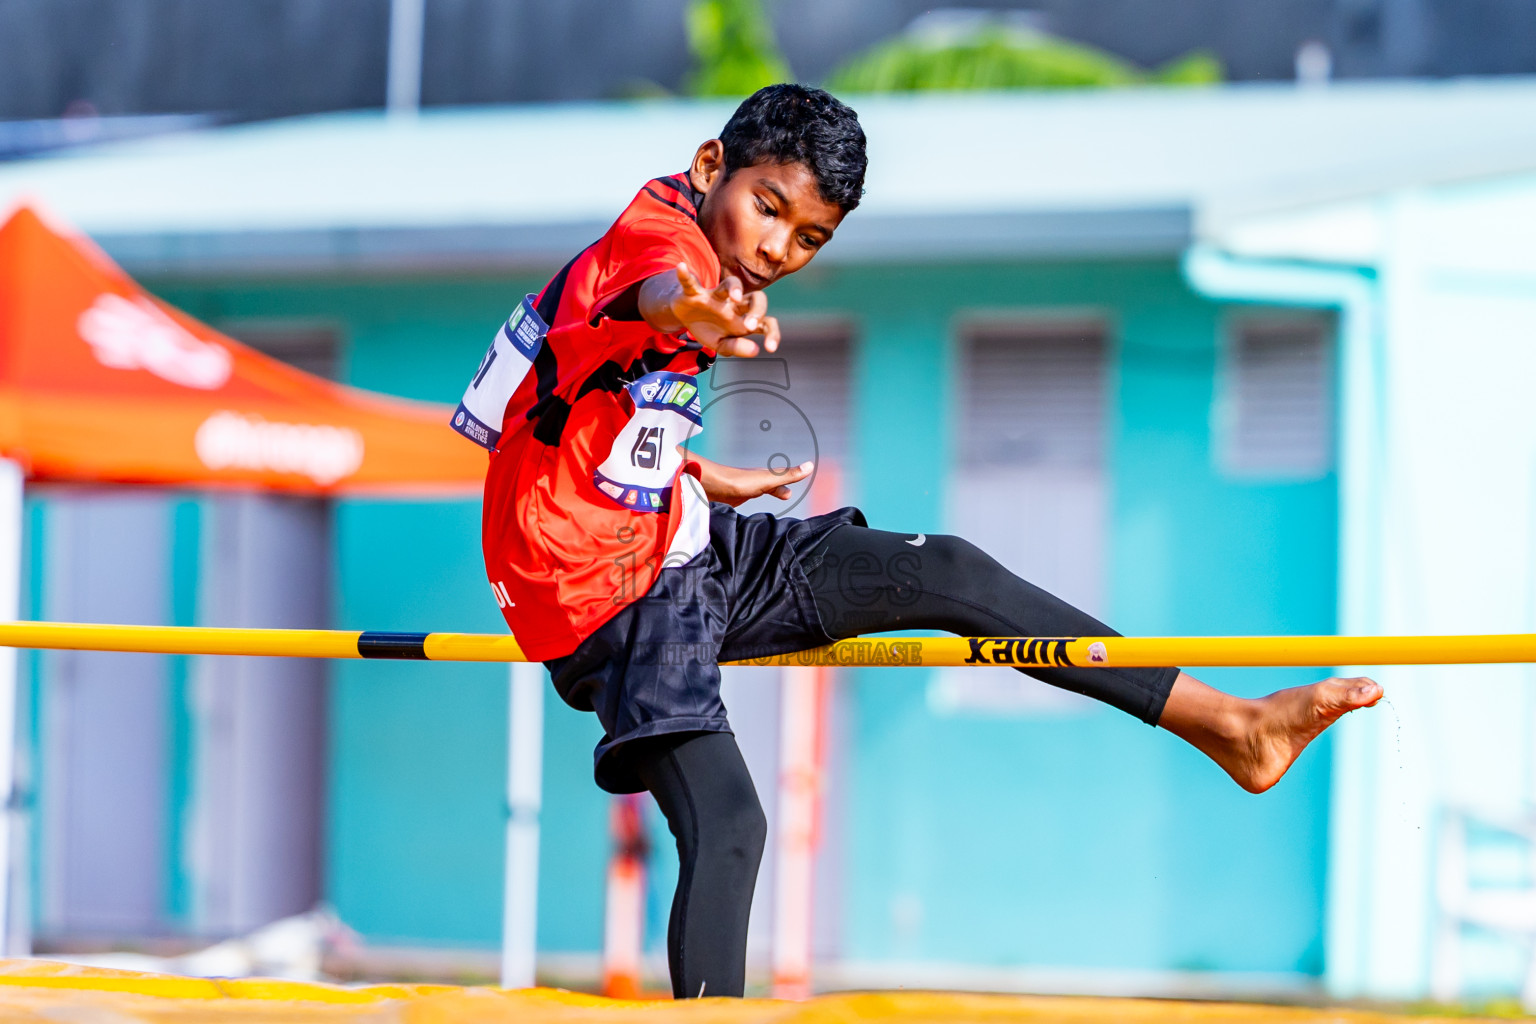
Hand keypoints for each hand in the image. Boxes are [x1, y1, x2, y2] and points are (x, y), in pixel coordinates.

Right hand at [645, 263, 780, 357]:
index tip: (770, 348)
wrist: (686, 317)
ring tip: (735, 297)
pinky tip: (682, 267)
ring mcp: (715, 295)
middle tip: (749, 326)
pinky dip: (686, 275)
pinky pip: (691, 282)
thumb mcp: (722, 344)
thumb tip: (755, 350)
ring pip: (731, 283)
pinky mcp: (694, 292)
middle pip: (756, 297)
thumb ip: (737, 347)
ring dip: (734, 288)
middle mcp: (734, 304)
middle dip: (757, 310)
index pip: (766, 322)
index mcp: (744, 318)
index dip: (772, 333)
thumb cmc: (709, 329)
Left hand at [690, 454, 811, 505]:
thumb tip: (811, 466)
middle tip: (787, 495)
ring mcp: (741, 489)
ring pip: (756, 492)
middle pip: (769, 485)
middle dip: (778, 489)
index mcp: (764, 477)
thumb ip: (787, 475)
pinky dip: (750, 502)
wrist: (709, 485)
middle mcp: (753, 482)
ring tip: (765, 502)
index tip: (798, 485)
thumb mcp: (768, 480)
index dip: (790, 481)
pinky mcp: (730, 499)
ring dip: (765, 494)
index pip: (781, 478)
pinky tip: (743, 507)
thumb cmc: (738, 482)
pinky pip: (744, 500)